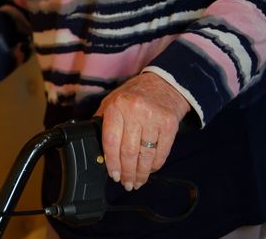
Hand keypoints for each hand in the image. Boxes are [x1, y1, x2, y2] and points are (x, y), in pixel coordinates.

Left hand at [95, 72, 189, 190]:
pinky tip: (150, 170)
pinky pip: (162, 152)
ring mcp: (154, 118)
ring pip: (145, 155)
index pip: (111, 141)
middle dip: (127, 172)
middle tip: (126, 183)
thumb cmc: (135, 95)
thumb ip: (103, 122)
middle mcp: (135, 112)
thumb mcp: (112, 101)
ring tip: (138, 182)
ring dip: (141, 173)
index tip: (113, 174)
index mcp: (117, 107)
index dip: (111, 162)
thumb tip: (96, 148)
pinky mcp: (169, 124)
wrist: (165, 84)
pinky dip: (155, 165)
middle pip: (128, 151)